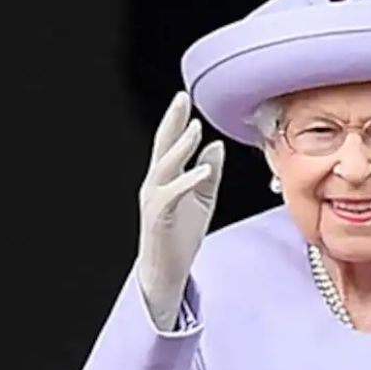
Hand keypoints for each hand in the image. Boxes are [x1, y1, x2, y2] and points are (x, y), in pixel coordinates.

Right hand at [136, 91, 224, 330]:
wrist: (166, 270)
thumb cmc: (181, 235)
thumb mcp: (202, 198)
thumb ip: (208, 172)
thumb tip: (215, 145)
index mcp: (166, 178)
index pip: (170, 143)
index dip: (177, 120)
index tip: (185, 98)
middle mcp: (156, 184)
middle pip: (162, 147)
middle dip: (172, 122)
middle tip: (181, 99)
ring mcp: (155, 200)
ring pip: (165, 167)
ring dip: (180, 147)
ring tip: (195, 129)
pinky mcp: (160, 217)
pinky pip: (172, 194)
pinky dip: (188, 181)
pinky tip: (203, 170)